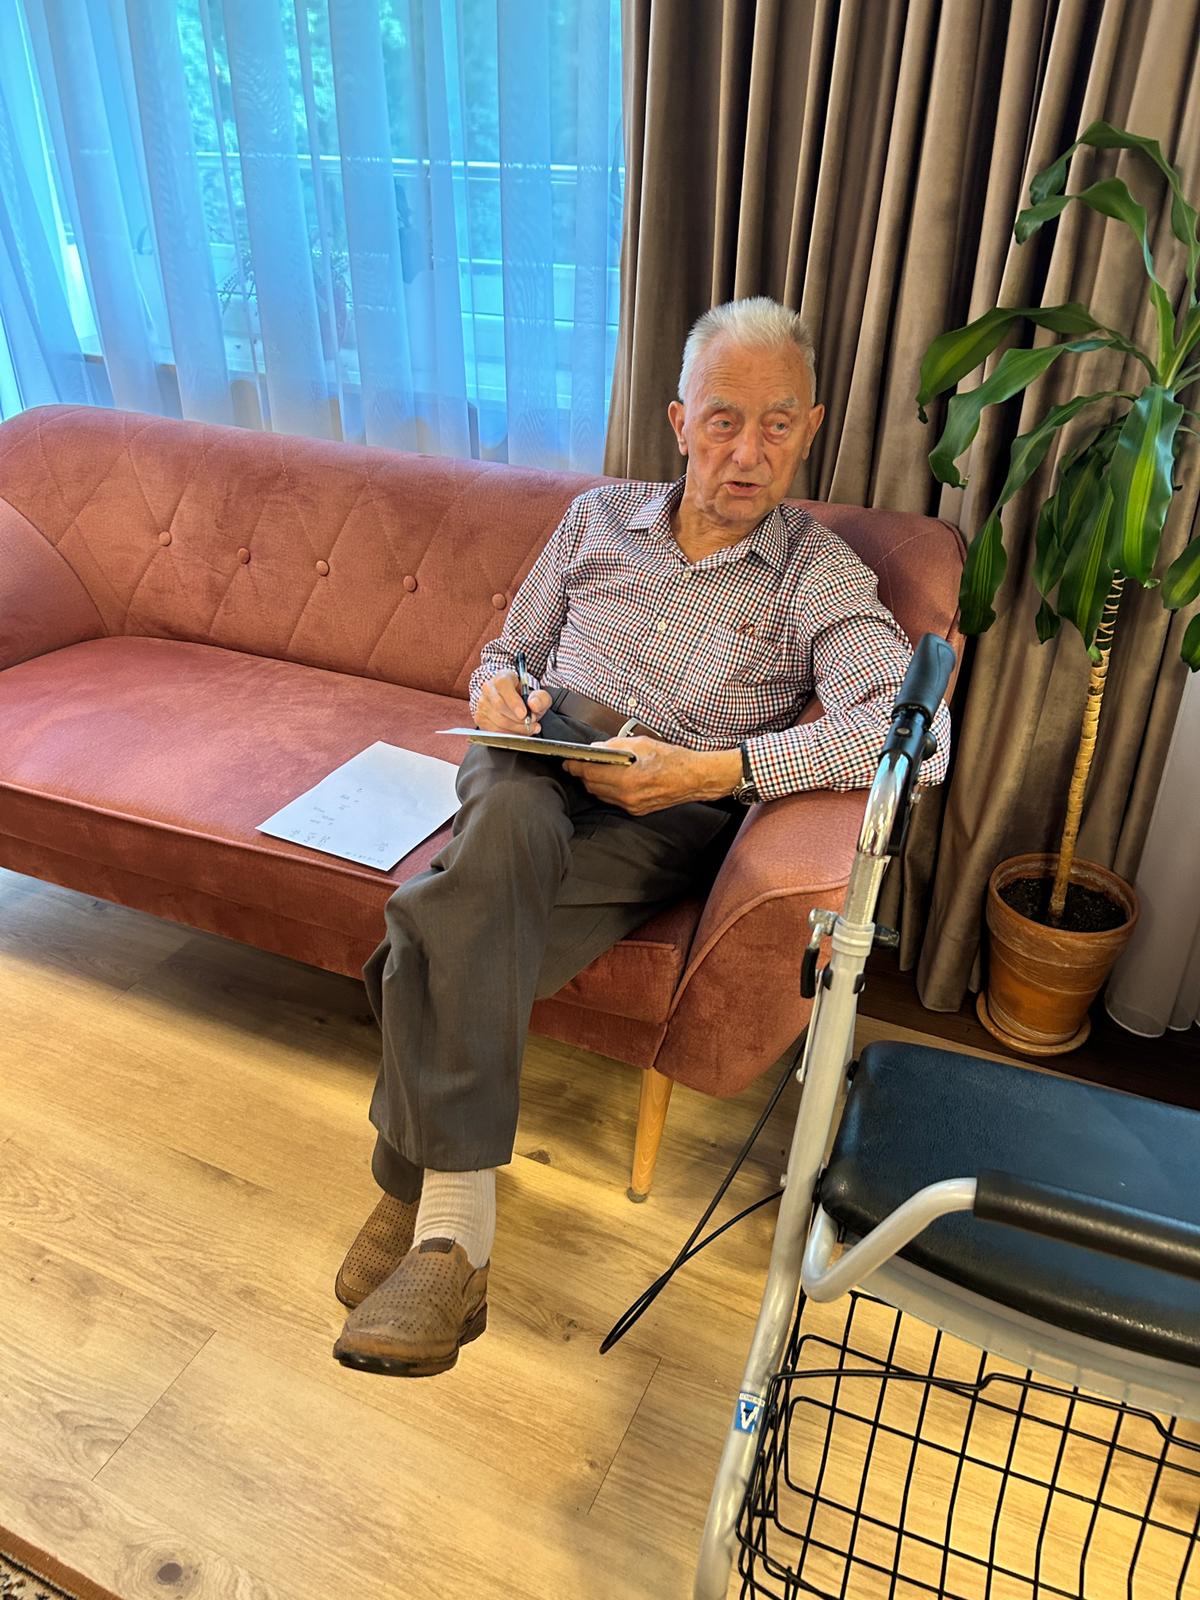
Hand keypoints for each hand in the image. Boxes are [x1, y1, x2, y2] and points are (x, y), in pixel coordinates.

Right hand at [474, 671, 552, 733]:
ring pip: (497, 720)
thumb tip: (533, 704)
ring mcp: (482, 704)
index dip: (513, 701)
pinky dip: (508, 735)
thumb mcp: (539, 696)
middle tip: (531, 722)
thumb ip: (540, 698)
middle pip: (499, 705)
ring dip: (515, 728)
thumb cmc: (526, 699)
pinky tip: (518, 733)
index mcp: (502, 678)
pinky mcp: (480, 718)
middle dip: (517, 719)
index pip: (503, 685)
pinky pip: (493, 731)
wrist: (516, 706)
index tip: (524, 713)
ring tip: (528, 728)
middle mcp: (489, 688)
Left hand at [563, 739, 741, 813]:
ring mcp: (631, 805)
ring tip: (593, 770)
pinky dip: (607, 790)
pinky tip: (610, 780)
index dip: (574, 766)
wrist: (693, 778)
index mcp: (626, 777)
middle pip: (591, 785)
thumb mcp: (641, 743)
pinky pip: (613, 800)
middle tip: (578, 763)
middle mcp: (626, 795)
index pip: (588, 772)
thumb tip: (596, 748)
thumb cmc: (671, 759)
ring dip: (593, 783)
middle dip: (582, 774)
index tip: (567, 761)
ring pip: (600, 794)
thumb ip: (614, 746)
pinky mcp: (636, 810)